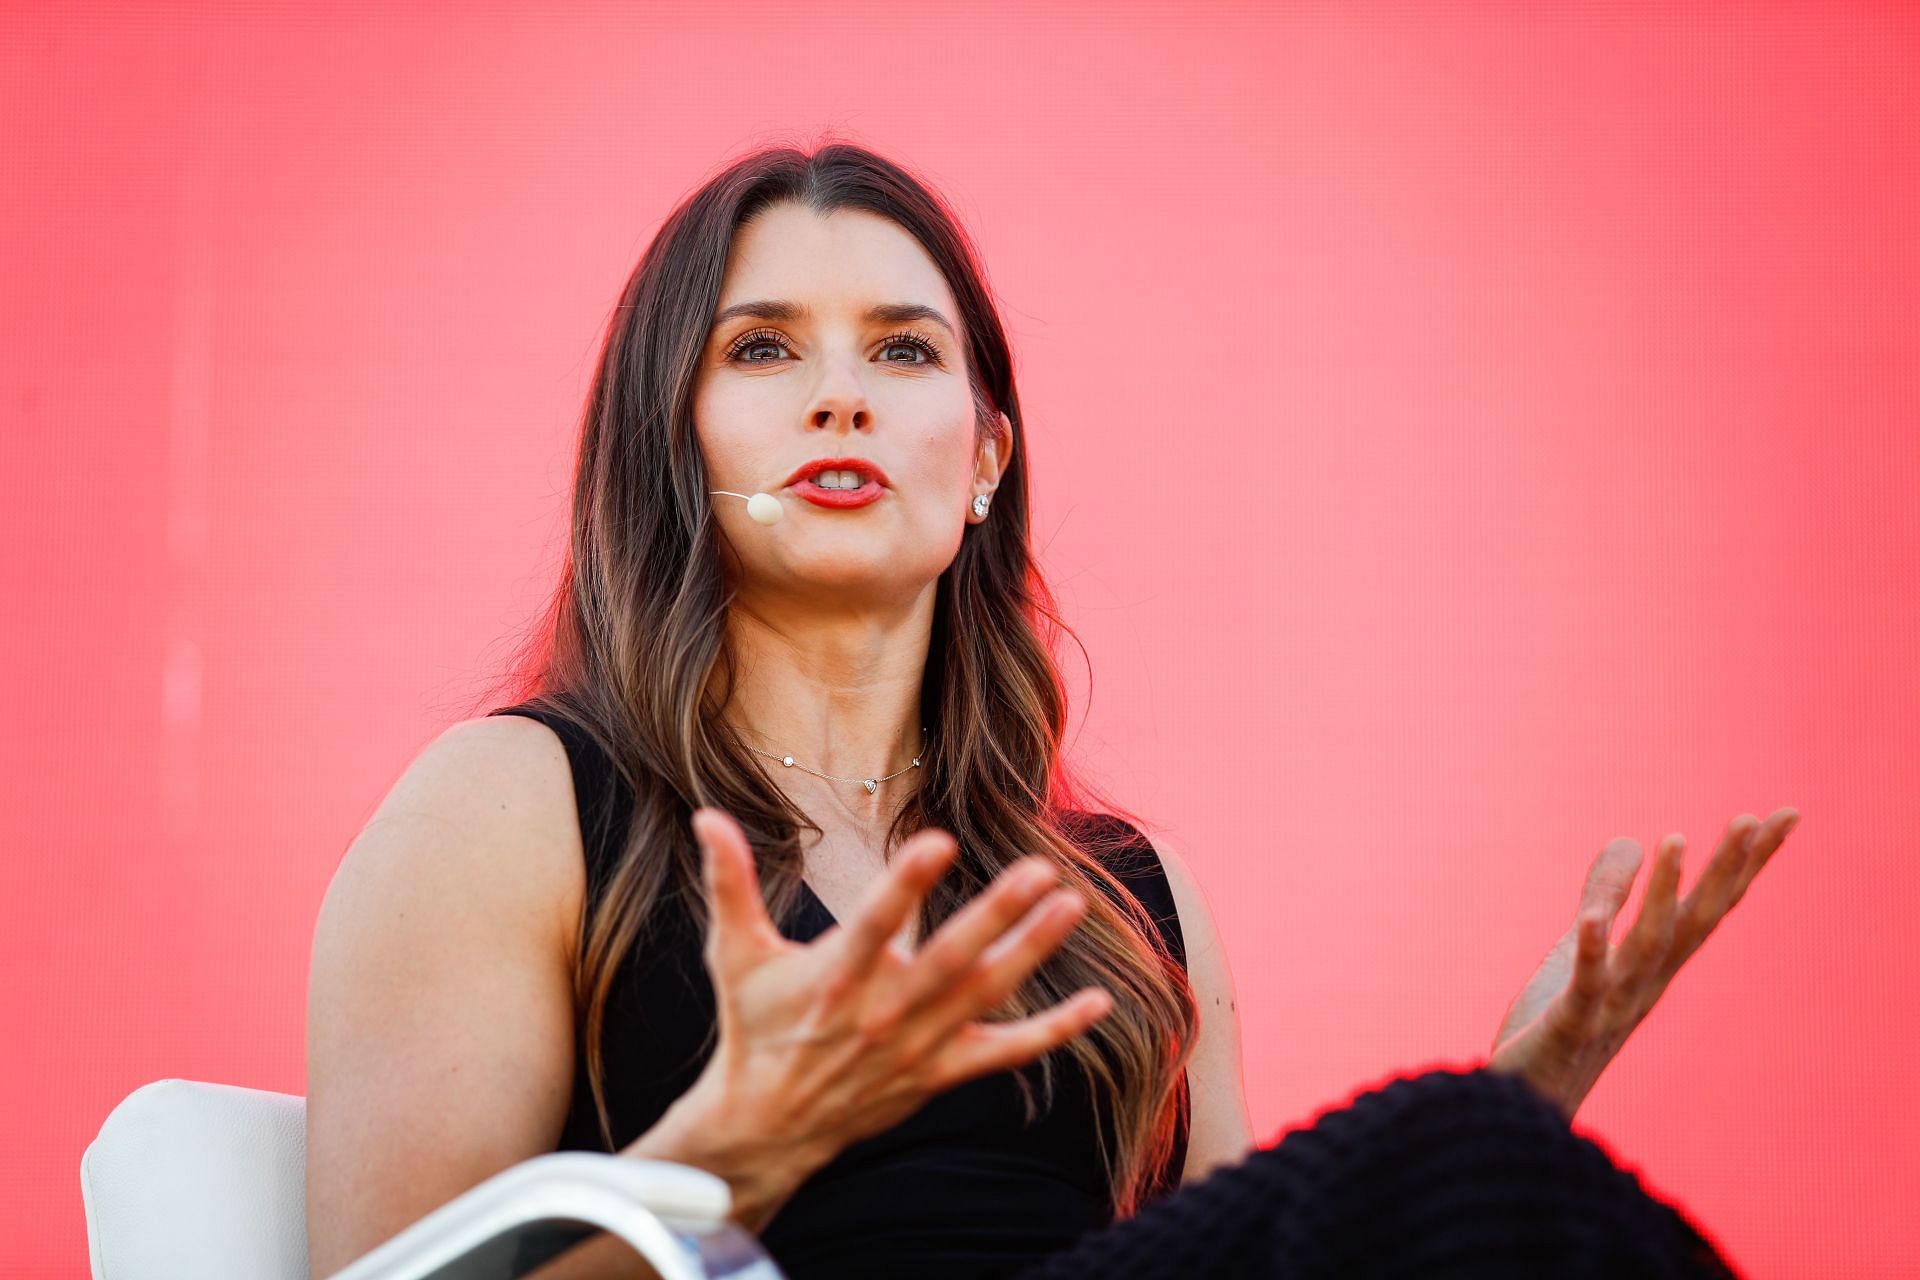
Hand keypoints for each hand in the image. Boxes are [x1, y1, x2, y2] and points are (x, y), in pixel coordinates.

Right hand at [653, 807, 1112, 1224]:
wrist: (770, 1124)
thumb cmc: (756, 1026)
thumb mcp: (733, 954)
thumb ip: (729, 883)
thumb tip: (707, 817)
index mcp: (835, 976)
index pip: (874, 923)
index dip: (906, 885)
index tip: (938, 840)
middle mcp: (883, 1012)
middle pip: (948, 959)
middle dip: (995, 914)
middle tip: (1039, 869)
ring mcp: (919, 1045)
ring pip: (986, 995)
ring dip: (1032, 952)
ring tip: (1071, 905)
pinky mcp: (943, 1072)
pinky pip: (1008, 1052)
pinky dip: (1055, 1031)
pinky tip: (1099, 1003)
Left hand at [1487, 807, 1801, 1120]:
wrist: (1527, 1110)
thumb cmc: (1560, 1029)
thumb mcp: (1583, 949)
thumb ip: (1607, 896)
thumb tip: (1631, 839)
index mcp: (1653, 965)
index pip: (1709, 905)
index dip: (1746, 861)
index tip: (1784, 814)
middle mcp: (1644, 984)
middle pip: (1695, 921)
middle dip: (1725, 869)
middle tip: (1754, 818)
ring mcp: (1610, 1007)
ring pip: (1644, 946)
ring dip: (1660, 894)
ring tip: (1671, 839)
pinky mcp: (1568, 1026)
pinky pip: (1584, 986)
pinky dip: (1591, 953)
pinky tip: (1590, 920)